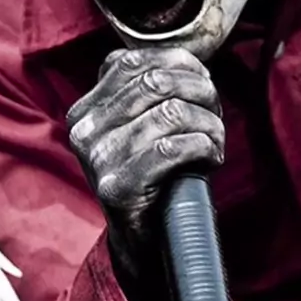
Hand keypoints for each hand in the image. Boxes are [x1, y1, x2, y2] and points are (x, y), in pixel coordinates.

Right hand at [66, 48, 224, 281]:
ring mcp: (98, 159)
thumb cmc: (154, 173)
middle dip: (200, 92)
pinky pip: (172, 149)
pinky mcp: (117, 188)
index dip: (178, 63)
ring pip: (170, 113)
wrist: (141, 239)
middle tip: (216, 111)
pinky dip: (204, 147)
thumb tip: (190, 60)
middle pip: (156, 83)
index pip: (132, 61)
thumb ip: (151, 90)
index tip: (204, 80)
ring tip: (216, 140)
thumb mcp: (141, 125)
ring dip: (209, 124)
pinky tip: (211, 158)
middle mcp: (84, 130)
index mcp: (86, 108)